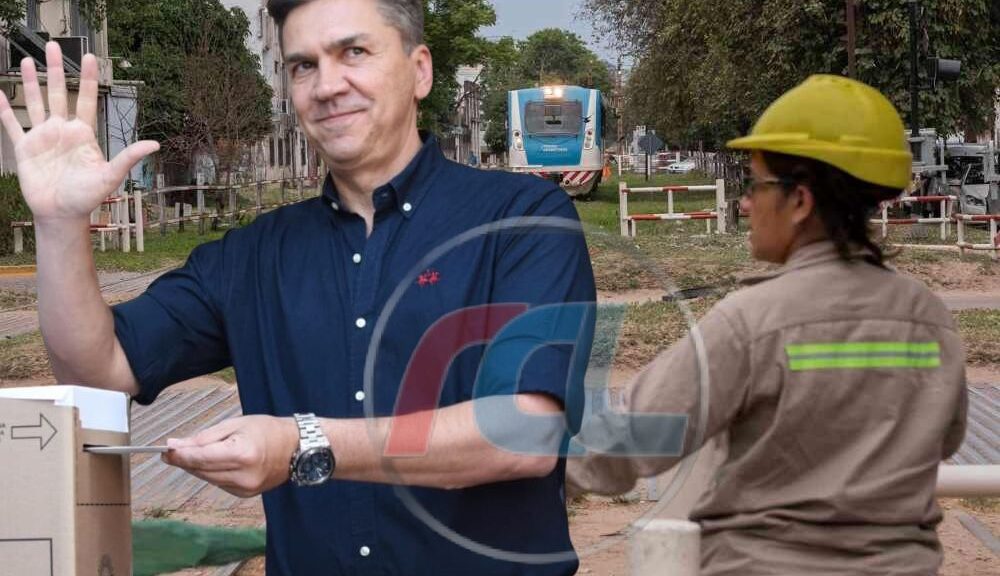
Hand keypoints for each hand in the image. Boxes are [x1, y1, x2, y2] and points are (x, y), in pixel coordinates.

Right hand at [0, 43, 158, 222]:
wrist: (61, 214)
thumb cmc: (87, 197)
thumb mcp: (110, 175)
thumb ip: (128, 157)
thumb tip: (155, 145)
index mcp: (82, 134)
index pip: (86, 99)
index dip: (88, 79)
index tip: (91, 58)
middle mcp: (62, 131)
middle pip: (58, 93)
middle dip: (56, 69)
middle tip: (54, 46)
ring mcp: (42, 138)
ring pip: (36, 103)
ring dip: (32, 82)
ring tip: (28, 60)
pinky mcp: (24, 149)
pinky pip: (11, 125)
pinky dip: (5, 110)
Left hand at [163, 416, 299, 497]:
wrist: (296, 448)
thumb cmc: (267, 429)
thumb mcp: (236, 424)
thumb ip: (205, 437)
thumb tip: (176, 445)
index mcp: (242, 453)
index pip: (201, 458)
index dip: (180, 455)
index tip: (165, 450)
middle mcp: (243, 475)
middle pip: (201, 471)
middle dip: (185, 460)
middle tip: (172, 450)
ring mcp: (245, 488)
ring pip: (207, 479)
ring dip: (197, 467)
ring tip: (195, 453)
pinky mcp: (245, 494)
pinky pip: (219, 483)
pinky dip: (212, 473)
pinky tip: (217, 462)